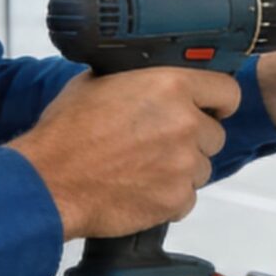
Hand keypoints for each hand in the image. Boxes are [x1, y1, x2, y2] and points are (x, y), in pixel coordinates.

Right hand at [7, 69, 238, 238]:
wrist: (47, 183)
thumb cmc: (66, 133)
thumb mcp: (97, 82)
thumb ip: (137, 78)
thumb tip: (152, 76)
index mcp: (171, 86)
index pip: (228, 92)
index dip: (217, 103)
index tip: (209, 110)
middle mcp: (185, 123)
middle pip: (214, 134)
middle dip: (192, 139)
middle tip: (157, 144)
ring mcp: (184, 164)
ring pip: (201, 167)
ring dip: (180, 169)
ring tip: (142, 168)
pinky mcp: (176, 199)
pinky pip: (187, 198)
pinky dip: (168, 197)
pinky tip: (140, 189)